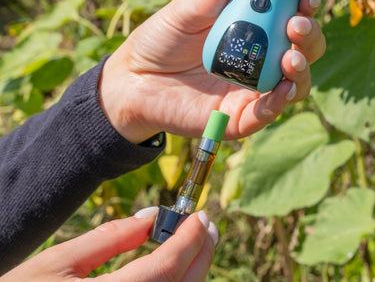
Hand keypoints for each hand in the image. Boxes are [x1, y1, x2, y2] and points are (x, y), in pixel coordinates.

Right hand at [1, 208, 216, 281]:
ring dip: (195, 272)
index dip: (188, 239)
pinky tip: (177, 270)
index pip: (165, 268)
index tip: (200, 214)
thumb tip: (151, 218)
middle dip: (201, 254)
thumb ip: (107, 240)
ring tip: (198, 242)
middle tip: (207, 225)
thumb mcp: (56, 264)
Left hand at [99, 0, 325, 142]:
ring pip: (294, 82)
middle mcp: (257, 59)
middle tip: (297, 25)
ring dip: (301, 68)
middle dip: (308, 36)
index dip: (303, 6)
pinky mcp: (239, 117)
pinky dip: (280, 101)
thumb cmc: (159, 42)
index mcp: (249, 29)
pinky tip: (284, 88)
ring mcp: (251, 89)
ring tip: (291, 56)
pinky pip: (268, 112)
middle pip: (300, 49)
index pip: (287, 17)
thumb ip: (208, 0)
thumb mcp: (182, 14)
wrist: (133, 81)